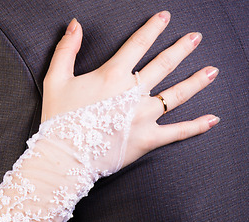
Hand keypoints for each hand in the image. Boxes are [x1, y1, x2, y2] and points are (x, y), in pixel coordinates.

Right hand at [42, 11, 218, 167]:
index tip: (165, 18)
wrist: (64, 157)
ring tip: (212, 71)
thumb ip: (66, 50)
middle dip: (182, 48)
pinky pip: (178, 132)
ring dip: (196, 81)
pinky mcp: (148, 139)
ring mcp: (144, 116)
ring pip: (177, 95)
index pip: (138, 45)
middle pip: (164, 64)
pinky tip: (212, 119)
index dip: (153, 28)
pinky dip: (196, 126)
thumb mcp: (55, 80)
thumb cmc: (58, 120)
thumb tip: (75, 24)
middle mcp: (134, 92)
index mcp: (113, 75)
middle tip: (195, 38)